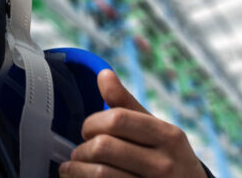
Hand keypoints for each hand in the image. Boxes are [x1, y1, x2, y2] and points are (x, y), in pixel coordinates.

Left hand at [58, 70, 206, 177]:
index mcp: (168, 136)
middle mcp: (165, 164)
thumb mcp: (157, 130)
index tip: (88, 130)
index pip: (117, 119)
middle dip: (83, 148)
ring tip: (73, 168)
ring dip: (77, 169)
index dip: (92, 123)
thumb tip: (104, 74)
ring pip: (101, 174)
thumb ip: (127, 104)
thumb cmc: (168, 157)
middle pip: (105, 146)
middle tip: (80, 152)